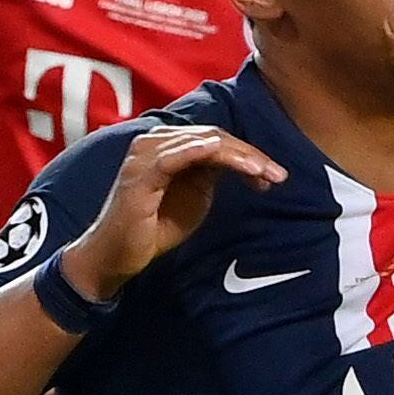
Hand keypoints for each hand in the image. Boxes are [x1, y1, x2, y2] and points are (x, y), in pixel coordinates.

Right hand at [58, 126, 285, 298]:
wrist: (115, 257)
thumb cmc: (152, 228)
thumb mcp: (193, 197)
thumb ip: (211, 175)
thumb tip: (242, 162)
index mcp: (169, 145)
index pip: (216, 139)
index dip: (248, 154)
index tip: (274, 176)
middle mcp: (156, 142)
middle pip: (214, 137)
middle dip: (250, 155)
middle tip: (279, 175)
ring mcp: (145, 155)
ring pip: (202, 142)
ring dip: (237, 155)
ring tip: (264, 173)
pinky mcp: (140, 174)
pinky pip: (176, 156)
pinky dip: (202, 152)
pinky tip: (227, 158)